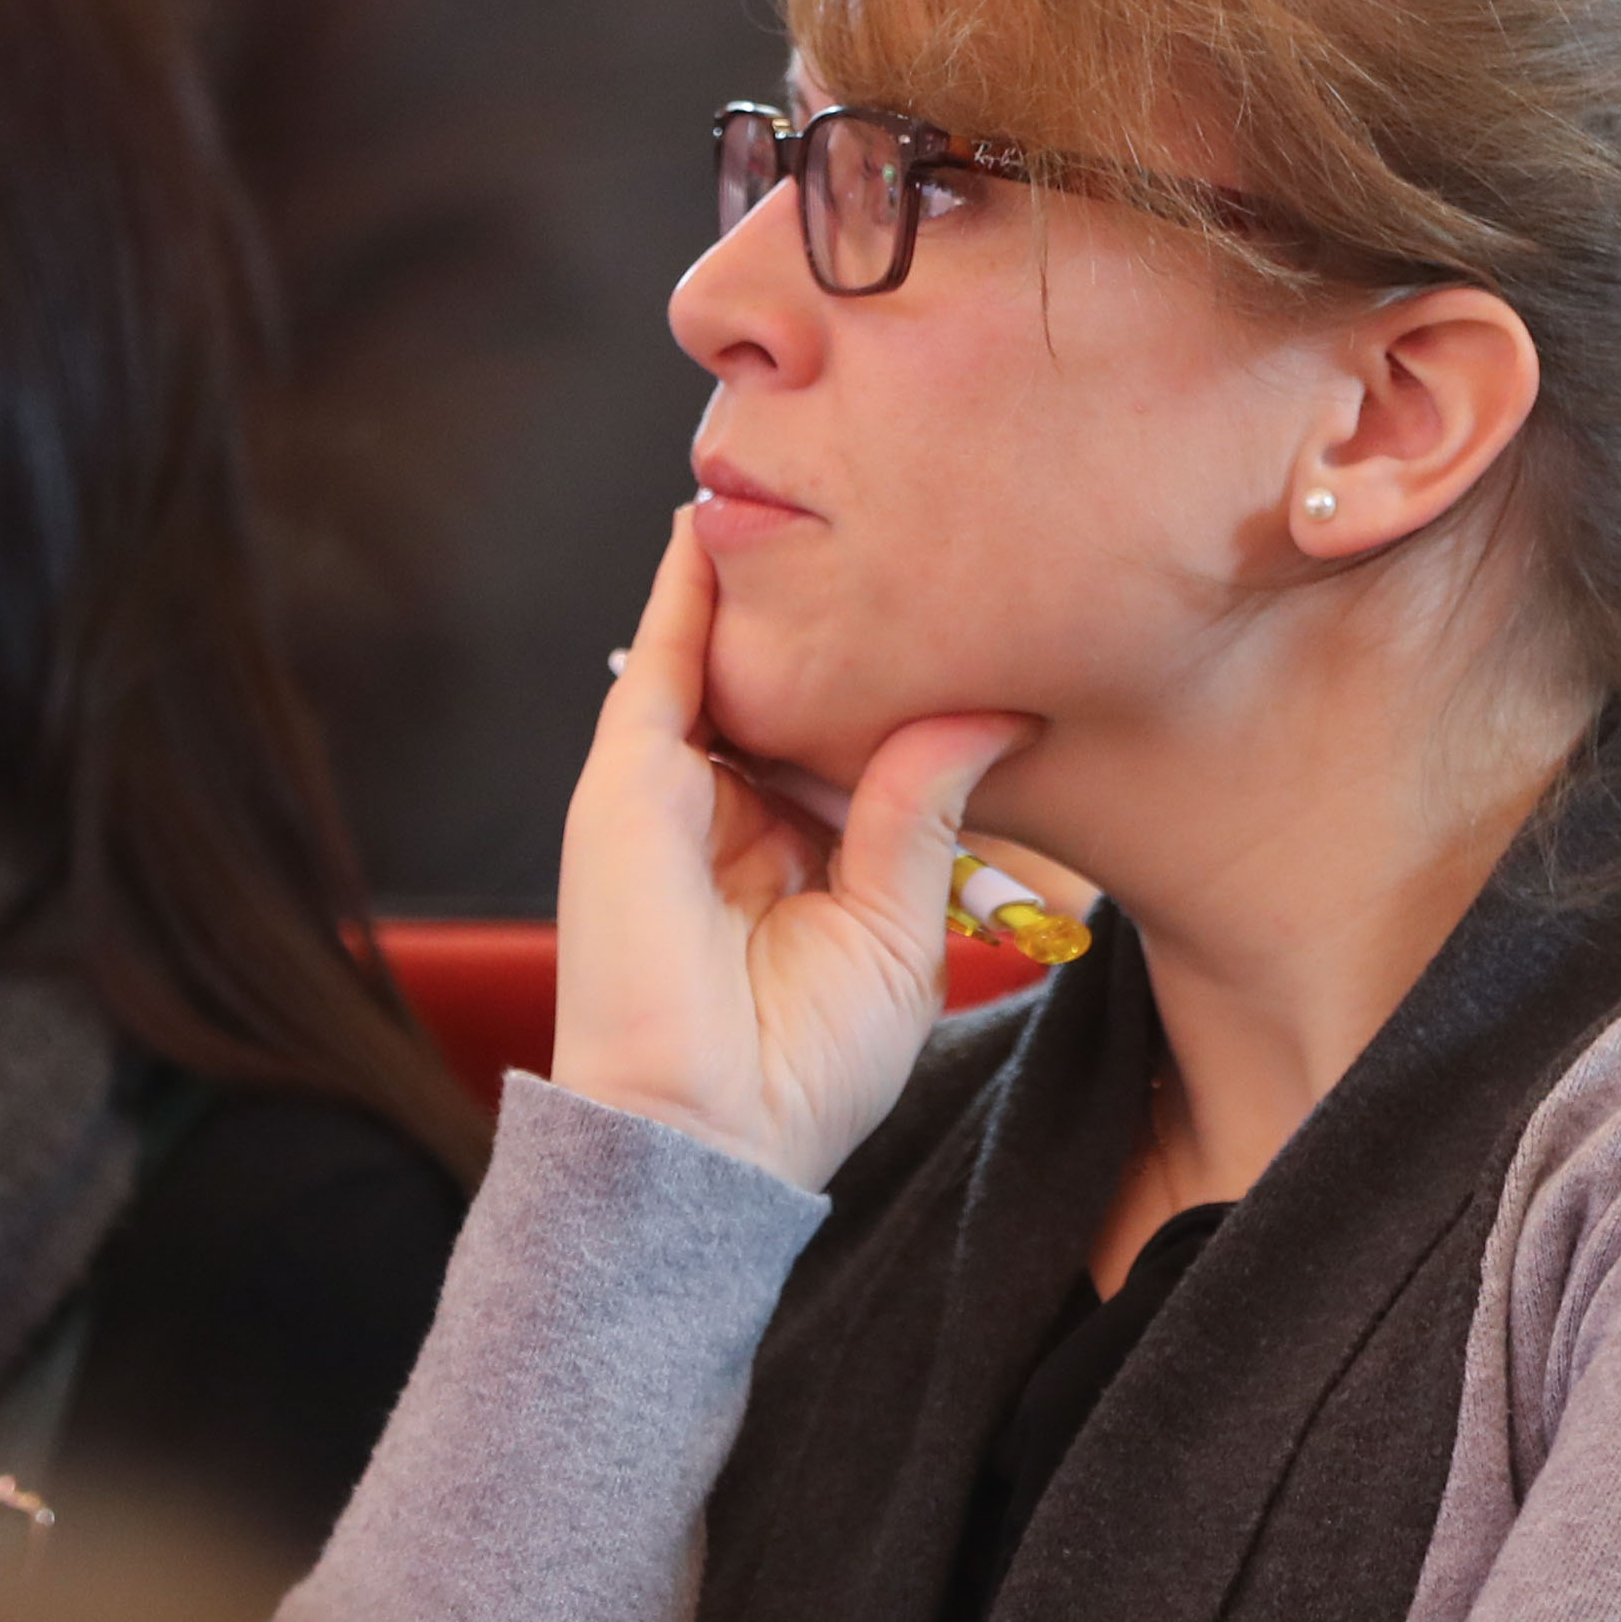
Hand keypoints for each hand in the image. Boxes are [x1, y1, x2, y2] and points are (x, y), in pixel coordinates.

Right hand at [549, 509, 1036, 1190]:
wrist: (710, 1137)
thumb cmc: (803, 1067)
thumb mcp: (896, 925)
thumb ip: (922, 807)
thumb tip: (992, 708)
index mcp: (788, 851)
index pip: (836, 736)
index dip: (884, 675)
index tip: (954, 604)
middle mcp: (726, 811)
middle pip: (781, 685)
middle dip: (824, 611)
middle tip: (888, 515)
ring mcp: (671, 793)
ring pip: (720, 660)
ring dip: (754, 581)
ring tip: (804, 484)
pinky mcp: (627, 784)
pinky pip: (661, 664)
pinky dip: (684, 593)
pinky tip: (710, 525)